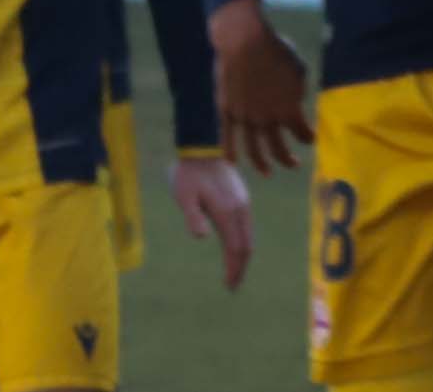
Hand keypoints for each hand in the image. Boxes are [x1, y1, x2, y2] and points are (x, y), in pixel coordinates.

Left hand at [171, 154, 254, 288]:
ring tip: (234, 270)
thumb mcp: (183, 194)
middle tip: (233, 285)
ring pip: (249, 237)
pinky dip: (243, 242)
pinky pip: (247, 227)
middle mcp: (239, 210)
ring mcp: (243, 203)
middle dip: (240, 267)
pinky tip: (235, 247)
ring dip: (243, 256)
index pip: (235, 248)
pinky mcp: (242, 198)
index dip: (234, 269)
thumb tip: (200, 237)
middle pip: (246, 246)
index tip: (229, 286)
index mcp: (226, 212)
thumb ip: (192, 215)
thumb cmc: (187, 173)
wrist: (201, 147)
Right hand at [210, 0, 314, 176]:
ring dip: (262, 163)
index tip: (308, 136)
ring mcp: (245, 117)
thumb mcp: (298, 70)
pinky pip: (227, 136)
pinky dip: (230, 150)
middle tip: (293, 163)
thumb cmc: (275, 49)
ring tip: (267, 171)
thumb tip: (295, 100)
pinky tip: (232, 162)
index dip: (307, 137)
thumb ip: (297, 91)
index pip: (303, 135)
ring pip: (254, 149)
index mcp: (290, 110)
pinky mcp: (226, 110)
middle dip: (288, 159)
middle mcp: (268, 119)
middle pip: (279, 149)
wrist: (243, 40)